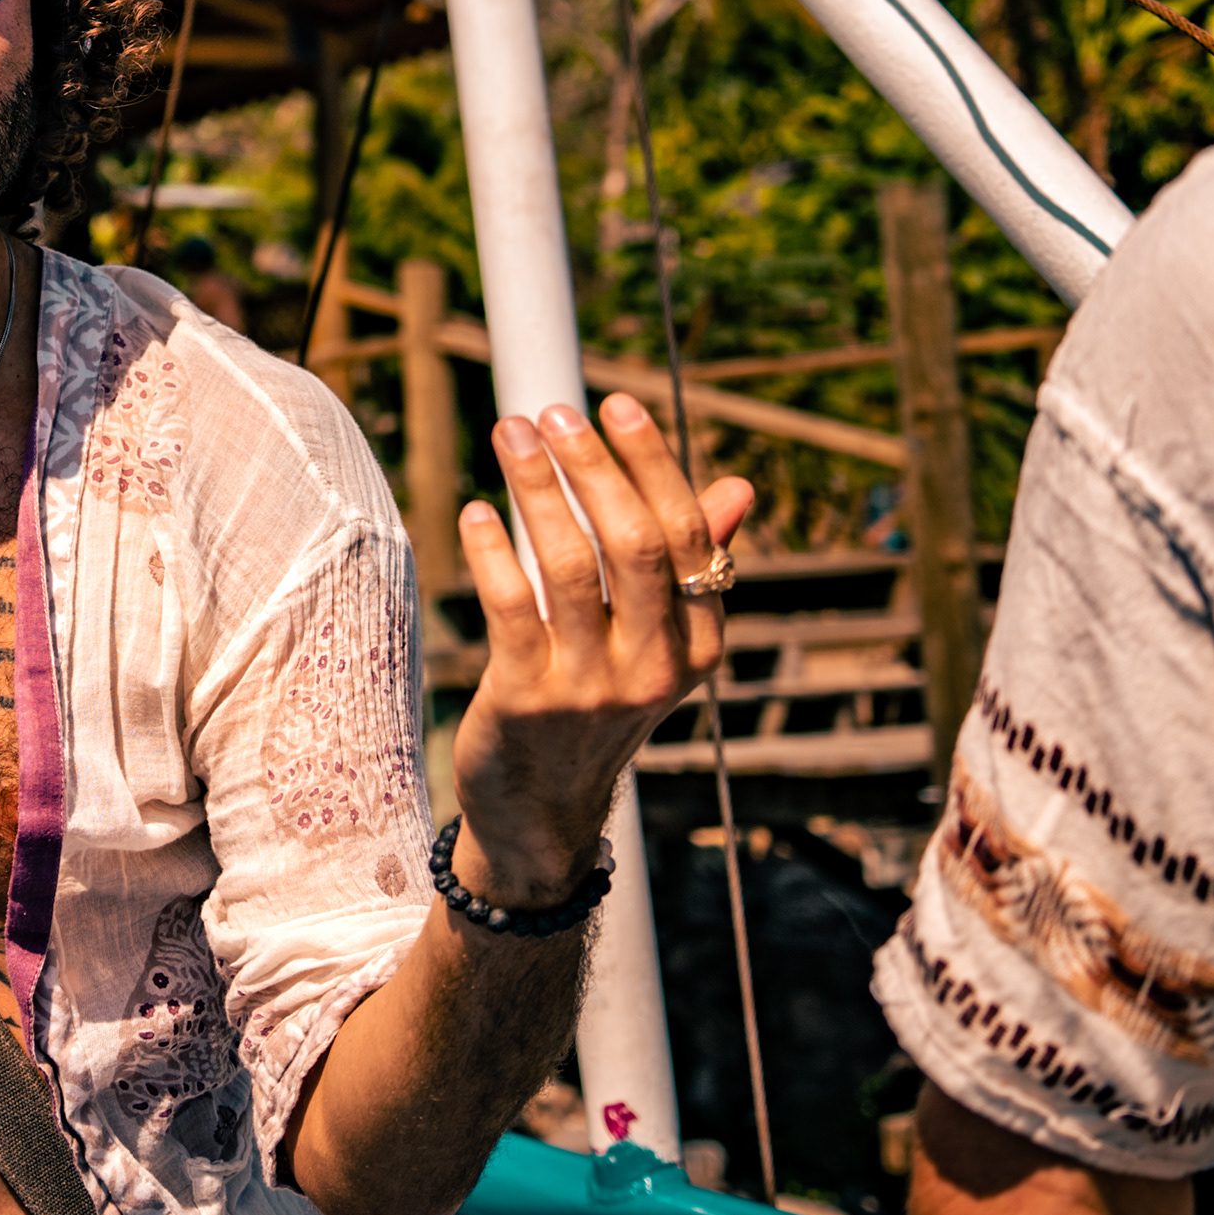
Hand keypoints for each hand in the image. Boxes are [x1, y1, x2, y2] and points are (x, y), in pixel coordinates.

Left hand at [450, 393, 755, 907]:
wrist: (542, 811)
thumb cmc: (597, 703)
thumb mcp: (655, 644)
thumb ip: (688, 566)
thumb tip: (736, 487)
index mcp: (699, 645)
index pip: (686, 535)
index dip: (651, 462)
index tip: (615, 403)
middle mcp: (656, 667)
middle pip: (634, 542)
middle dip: (594, 464)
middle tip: (554, 411)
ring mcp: (592, 688)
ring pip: (570, 565)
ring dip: (538, 489)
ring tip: (510, 435)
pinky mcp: (527, 701)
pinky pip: (511, 607)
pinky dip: (493, 549)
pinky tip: (477, 511)